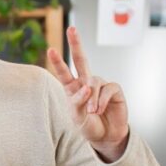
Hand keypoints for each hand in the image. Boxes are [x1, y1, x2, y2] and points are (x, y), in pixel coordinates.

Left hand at [47, 26, 129, 161]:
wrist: (106, 136)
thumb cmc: (88, 125)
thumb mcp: (77, 117)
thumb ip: (78, 102)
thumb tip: (87, 87)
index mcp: (72, 88)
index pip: (64, 73)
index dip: (58, 62)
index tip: (51, 50)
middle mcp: (86, 82)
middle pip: (81, 60)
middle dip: (76, 44)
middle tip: (72, 29)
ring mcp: (100, 84)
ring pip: (93, 82)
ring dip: (91, 99)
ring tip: (92, 112)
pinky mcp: (114, 88)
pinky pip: (107, 89)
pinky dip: (102, 101)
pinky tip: (101, 110)